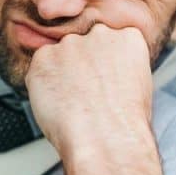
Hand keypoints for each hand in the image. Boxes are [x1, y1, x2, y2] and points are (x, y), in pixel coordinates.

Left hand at [25, 24, 166, 174]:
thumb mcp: (137, 86)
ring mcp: (69, 44)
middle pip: (82, 45)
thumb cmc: (124, 124)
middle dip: (80, 66)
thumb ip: (119, 67)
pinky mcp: (43, 58)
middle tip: (84, 95)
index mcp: (128, 38)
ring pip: (58, 56)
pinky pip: (38, 69)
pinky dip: (42, 85)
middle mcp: (99, 34)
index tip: (102, 82)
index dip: (102, 65)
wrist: (104, 140)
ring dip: (60, 75)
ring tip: (71, 104)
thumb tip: (102, 71)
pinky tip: (57, 104)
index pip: (109, 40)